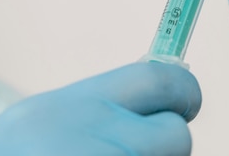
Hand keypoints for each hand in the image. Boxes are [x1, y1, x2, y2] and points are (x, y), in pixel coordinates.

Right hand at [0, 63, 200, 155]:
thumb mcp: (41, 122)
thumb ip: (99, 109)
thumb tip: (165, 89)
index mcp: (79, 105)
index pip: (162, 79)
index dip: (183, 92)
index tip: (186, 101)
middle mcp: (98, 137)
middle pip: (178, 135)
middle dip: (166, 143)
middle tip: (140, 148)